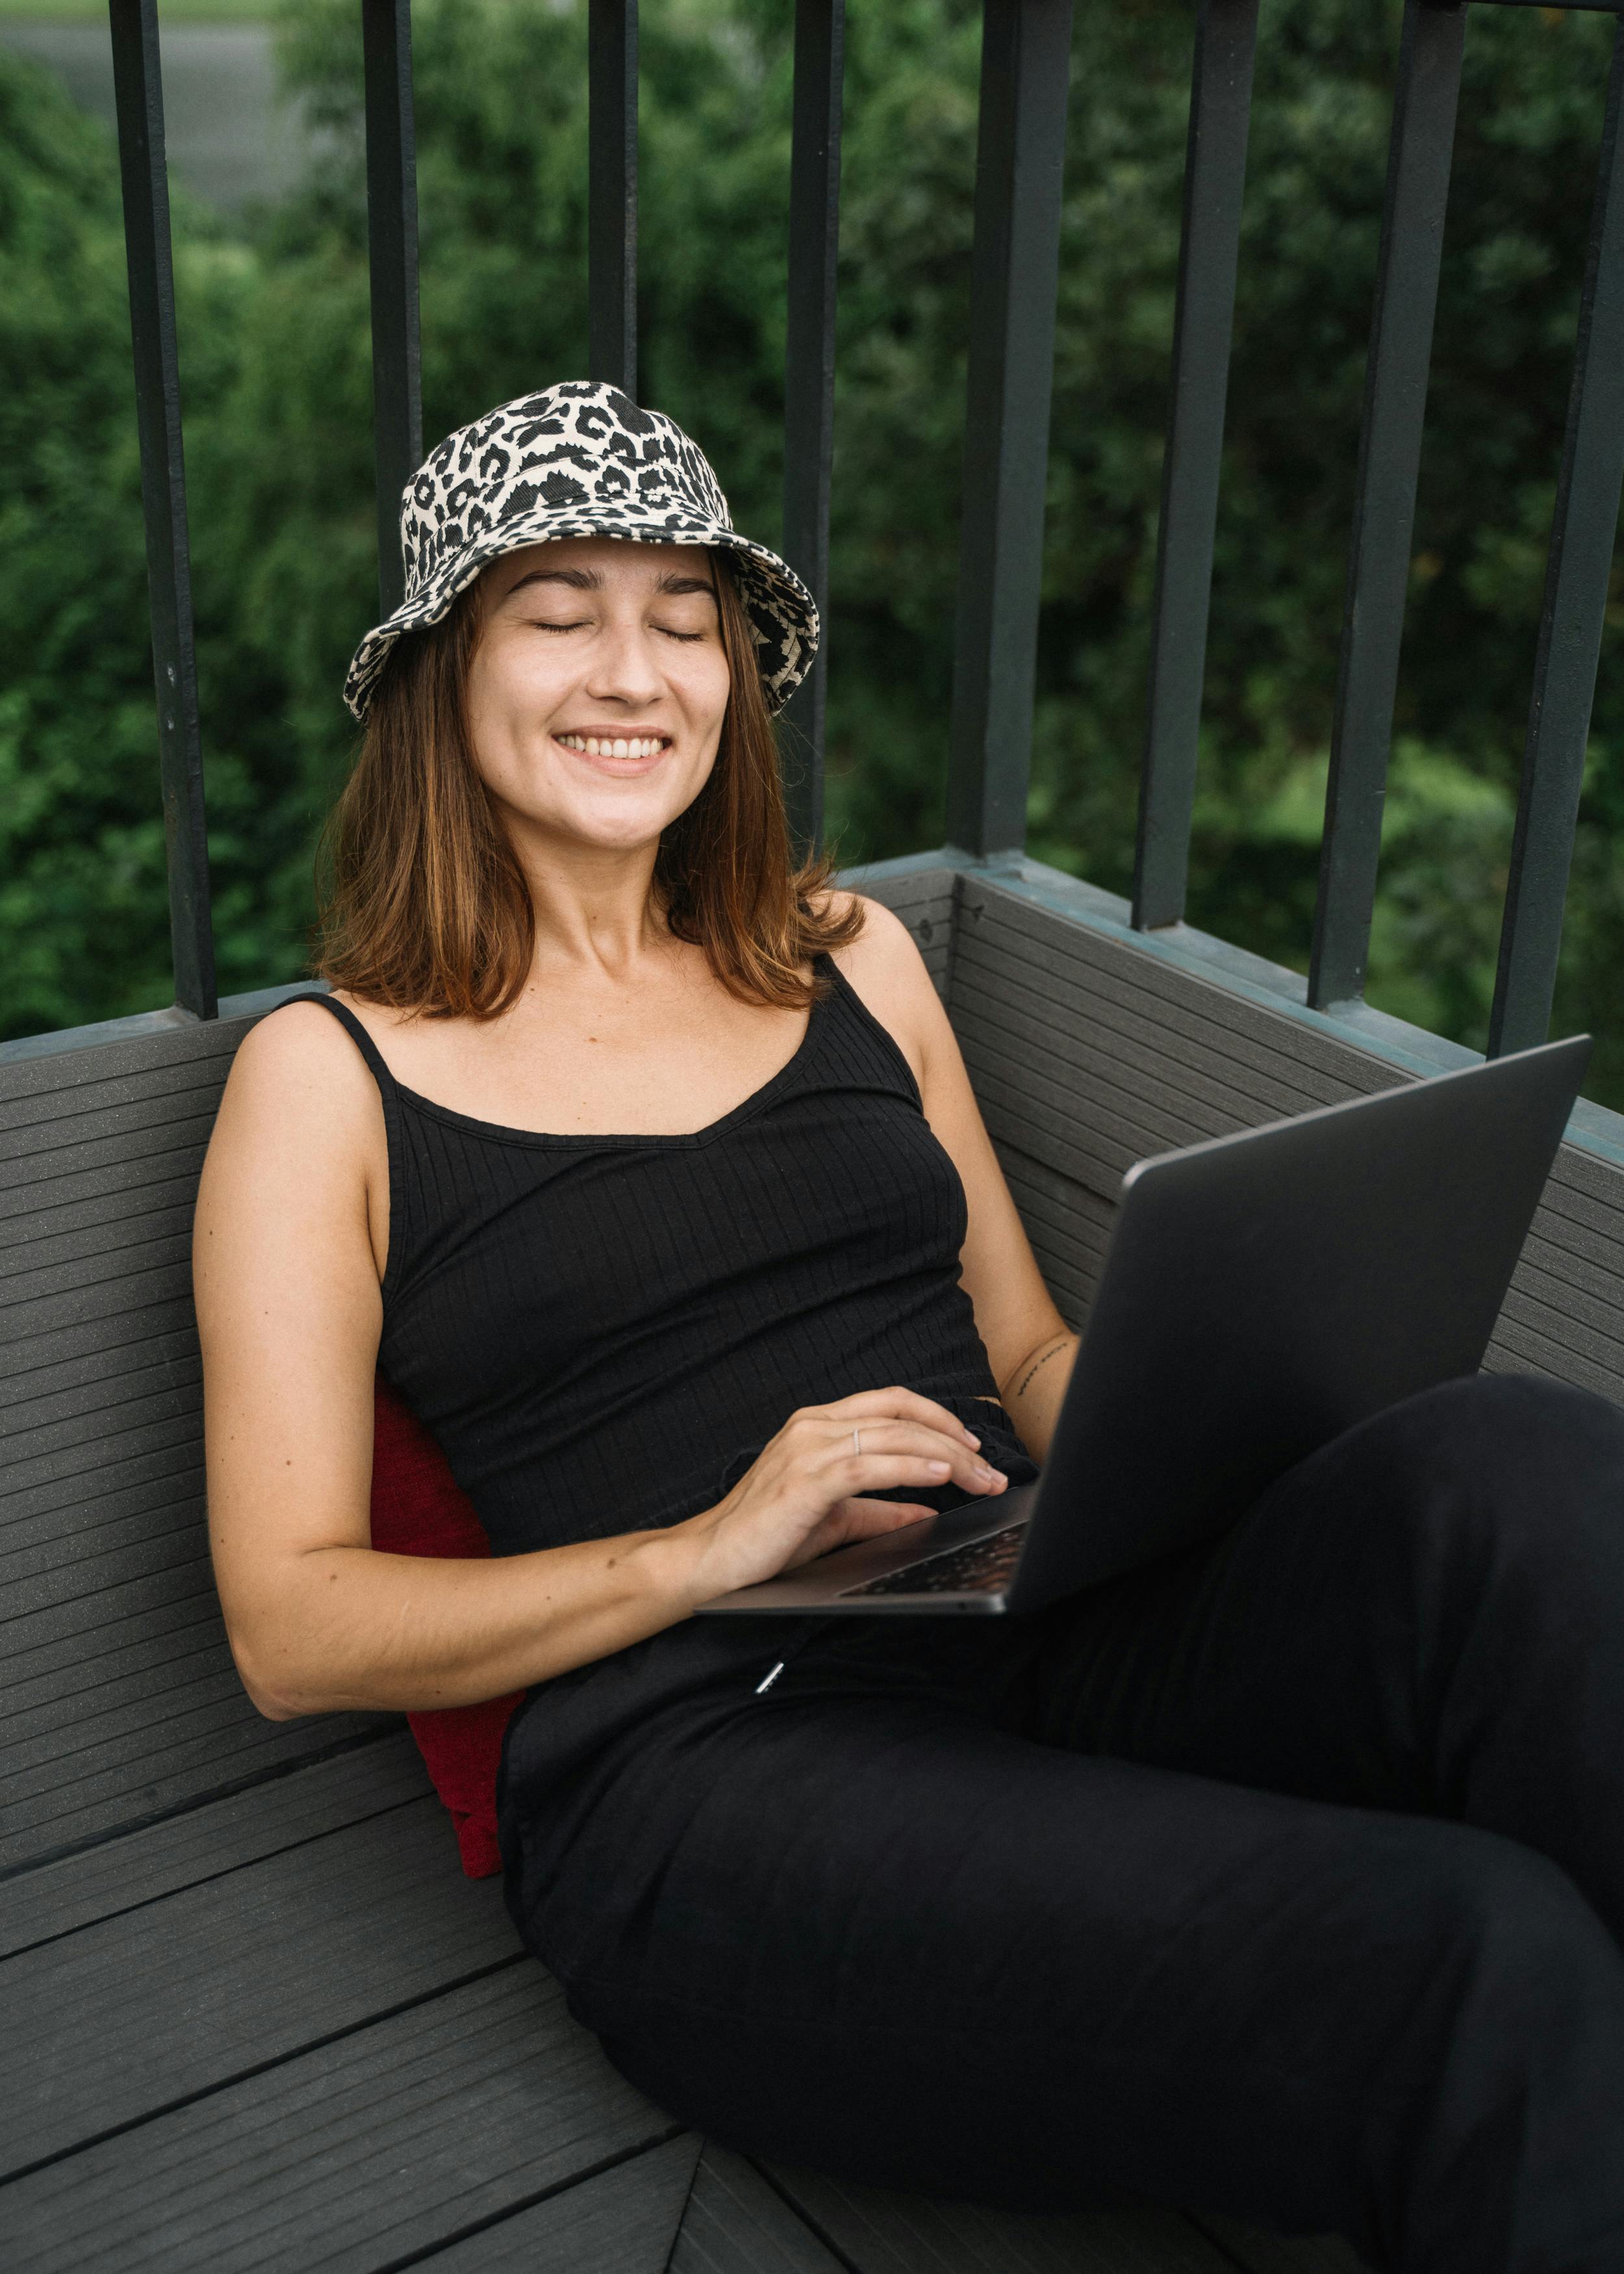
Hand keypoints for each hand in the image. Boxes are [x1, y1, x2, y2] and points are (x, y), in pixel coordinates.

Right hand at [674, 1388, 1008, 1605]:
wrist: (713, 1558)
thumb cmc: (767, 1536)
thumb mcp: (835, 1517)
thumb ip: (879, 1510)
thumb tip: (926, 1512)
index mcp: (818, 1424)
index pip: (892, 1403)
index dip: (938, 1418)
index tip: (972, 1446)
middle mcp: (814, 1425)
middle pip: (902, 1416)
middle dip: (955, 1440)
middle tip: (991, 1470)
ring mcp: (808, 1448)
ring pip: (894, 1435)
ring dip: (947, 1455)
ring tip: (980, 1477)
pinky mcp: (806, 1479)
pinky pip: (870, 1465)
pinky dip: (912, 1468)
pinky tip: (940, 1476)